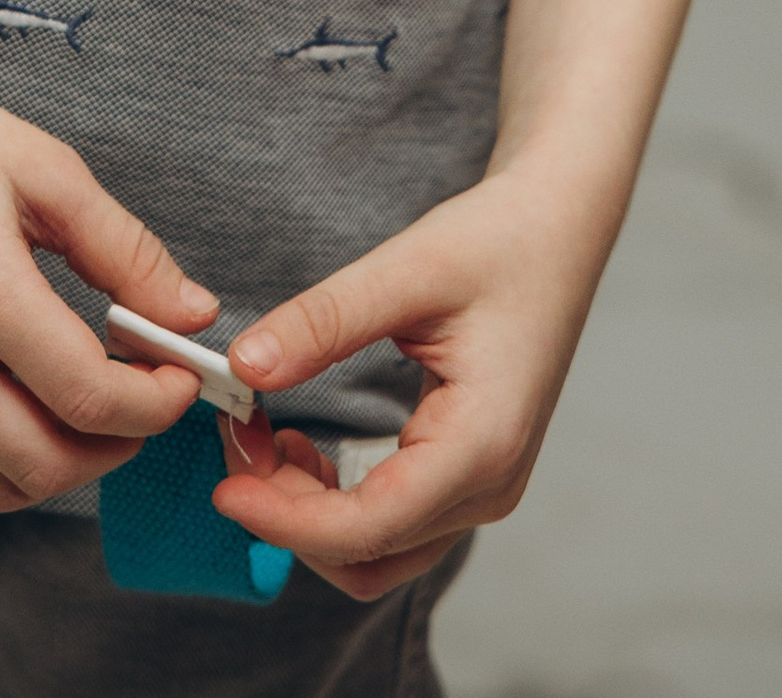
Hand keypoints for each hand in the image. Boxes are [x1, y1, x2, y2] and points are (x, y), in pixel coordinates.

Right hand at [0, 55, 215, 509]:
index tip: (181, 376)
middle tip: (147, 399)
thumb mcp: (49, 173)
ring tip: (94, 407)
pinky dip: (3, 468)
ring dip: (63, 465)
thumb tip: (194, 314)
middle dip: (119, 447)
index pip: (87, 396)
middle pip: (45, 464)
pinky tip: (31, 411)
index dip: (154, 403)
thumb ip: (127, 252)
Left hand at [212, 168, 602, 598]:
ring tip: (258, 440)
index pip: (368, 527)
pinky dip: (336, 502)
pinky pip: (392, 520)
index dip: (286, 520)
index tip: (222, 490)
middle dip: (287, 515)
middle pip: (368, 554)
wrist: (559, 229)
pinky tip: (298, 446)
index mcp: (481, 445)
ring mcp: (483, 487)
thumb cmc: (498, 241)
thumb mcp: (407, 268)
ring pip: (378, 550)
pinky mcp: (468, 473)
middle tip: (232, 440)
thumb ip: (324, 322)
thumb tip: (244, 368)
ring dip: (309, 514)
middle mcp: (488, 486)